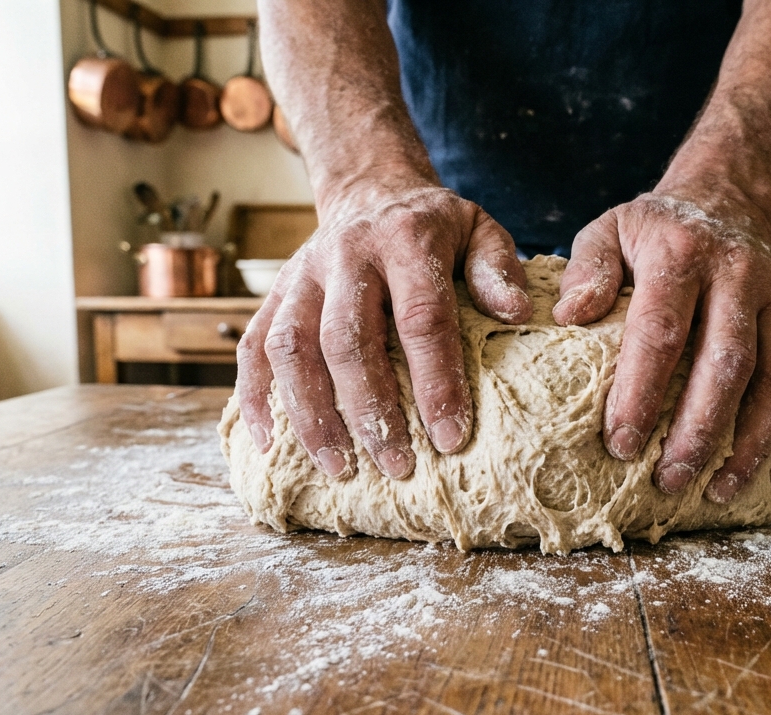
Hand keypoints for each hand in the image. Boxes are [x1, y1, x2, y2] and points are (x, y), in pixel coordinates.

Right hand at [236, 182, 532, 478]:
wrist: (370, 191)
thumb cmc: (434, 227)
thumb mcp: (479, 230)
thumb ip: (498, 269)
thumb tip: (516, 314)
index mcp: (405, 240)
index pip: (421, 318)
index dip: (436, 382)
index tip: (451, 438)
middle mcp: (346, 256)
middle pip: (348, 340)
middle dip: (370, 410)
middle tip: (396, 466)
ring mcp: (302, 275)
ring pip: (292, 349)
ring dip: (312, 414)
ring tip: (338, 468)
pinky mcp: (275, 293)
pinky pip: (254, 346)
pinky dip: (255, 397)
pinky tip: (268, 443)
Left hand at [554, 190, 770, 501]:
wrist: (724, 203)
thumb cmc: (653, 233)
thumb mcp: (609, 230)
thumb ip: (587, 269)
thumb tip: (570, 315)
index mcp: (682, 254)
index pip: (661, 331)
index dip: (642, 392)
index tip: (621, 445)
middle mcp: (739, 274)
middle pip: (727, 362)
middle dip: (699, 429)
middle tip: (669, 480)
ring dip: (752, 440)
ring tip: (719, 488)